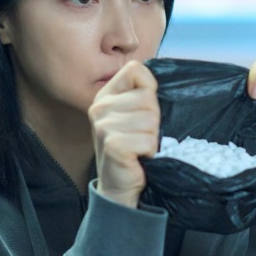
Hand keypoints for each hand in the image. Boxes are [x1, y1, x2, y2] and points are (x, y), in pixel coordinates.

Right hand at [89, 60, 159, 207]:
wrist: (119, 186)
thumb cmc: (132, 148)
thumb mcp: (132, 115)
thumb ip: (140, 94)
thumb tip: (155, 77)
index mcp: (105, 95)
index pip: (135, 70)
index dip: (149, 88)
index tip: (144, 109)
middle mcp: (100, 107)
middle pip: (147, 97)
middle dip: (153, 119)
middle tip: (142, 135)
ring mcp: (103, 126)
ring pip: (150, 119)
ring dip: (152, 137)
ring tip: (140, 146)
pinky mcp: (112, 145)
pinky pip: (148, 140)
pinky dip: (150, 151)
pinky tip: (139, 157)